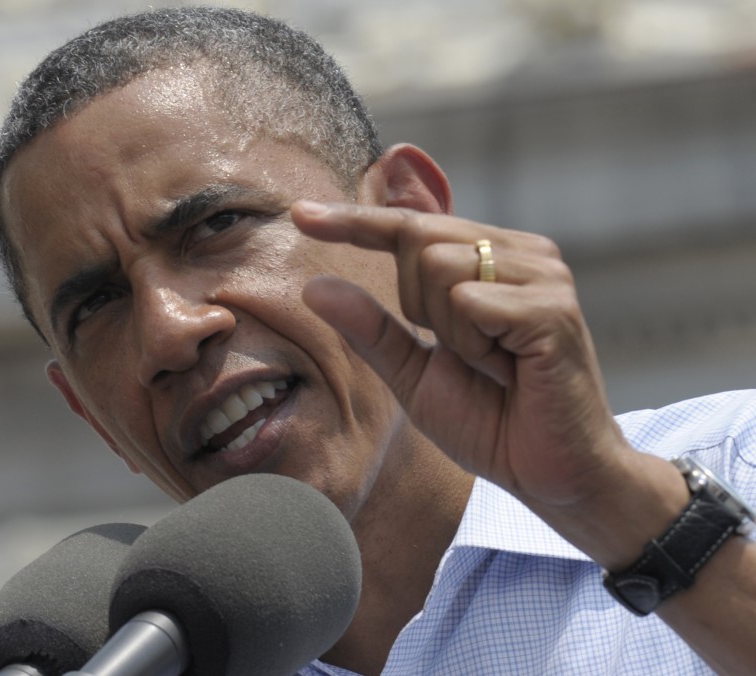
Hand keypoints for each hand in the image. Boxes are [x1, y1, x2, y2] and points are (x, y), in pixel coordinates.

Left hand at [292, 200, 630, 511]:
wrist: (550, 475)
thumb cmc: (490, 422)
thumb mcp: (412, 373)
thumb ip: (370, 328)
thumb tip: (313, 284)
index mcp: (489, 259)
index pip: (408, 225)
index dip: (353, 219)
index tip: (298, 213)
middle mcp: (520, 253)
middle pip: (417, 239)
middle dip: (416, 304)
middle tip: (464, 354)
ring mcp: (544, 275)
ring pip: (440, 266)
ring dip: (448, 330)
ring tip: (491, 364)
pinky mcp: (553, 307)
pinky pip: (471, 302)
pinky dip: (472, 344)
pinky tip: (508, 369)